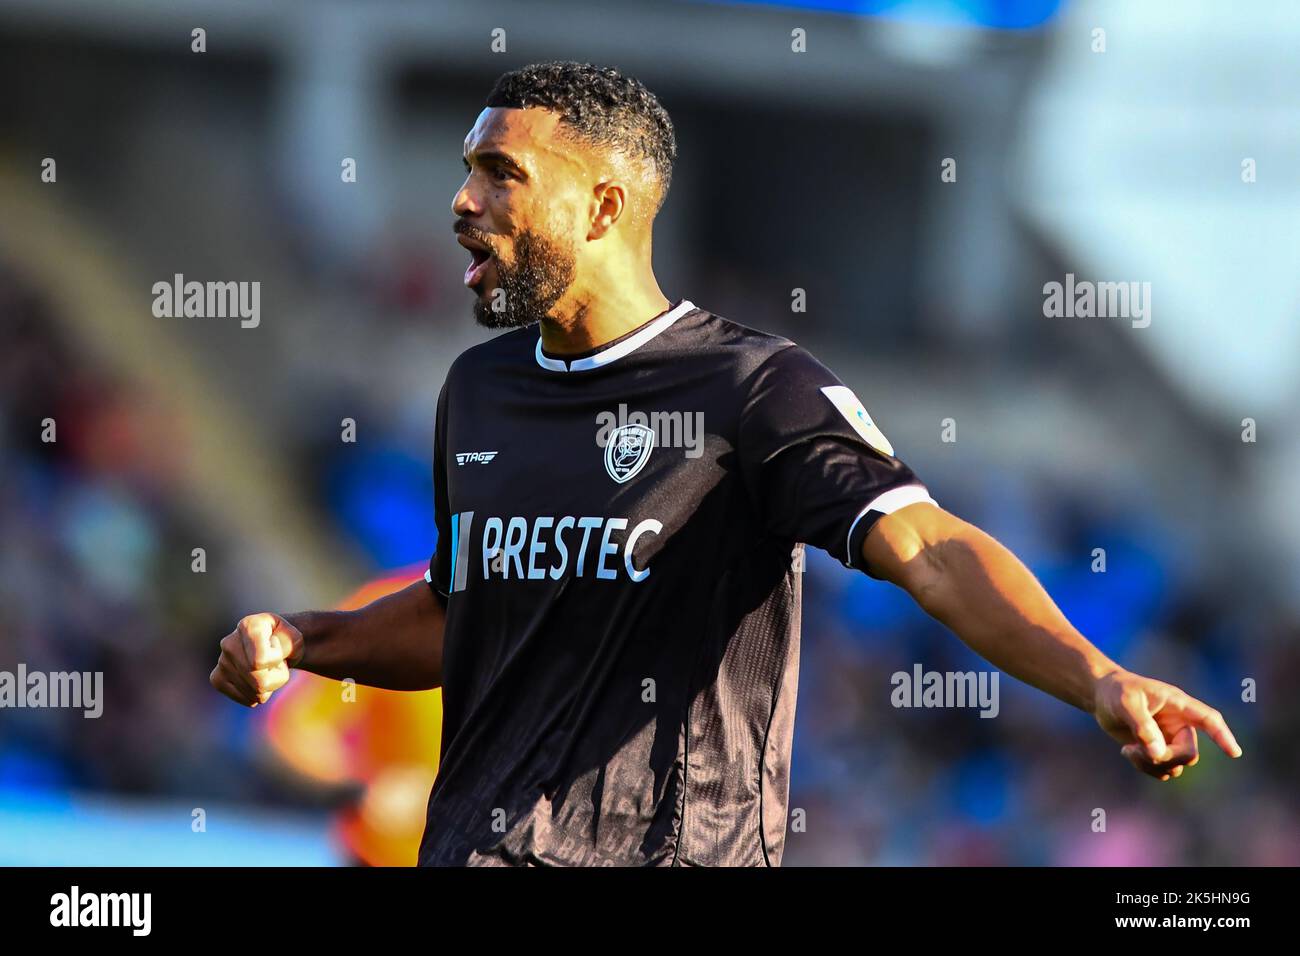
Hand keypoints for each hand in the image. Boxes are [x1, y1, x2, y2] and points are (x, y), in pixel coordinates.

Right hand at [209, 612, 303, 706]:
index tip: (277, 647)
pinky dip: (259, 694)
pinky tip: (257, 679)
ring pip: (255, 694)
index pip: (260, 661)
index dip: (277, 660)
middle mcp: (229, 643)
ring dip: (269, 686)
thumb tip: (260, 661)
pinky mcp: (217, 679)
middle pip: (258, 682)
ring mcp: (221, 662)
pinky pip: (247, 700)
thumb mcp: (295, 638)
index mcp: (249, 626)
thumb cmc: (286, 642)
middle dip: (277, 678)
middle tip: (276, 664)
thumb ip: (286, 645)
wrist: (274, 646)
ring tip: (267, 670)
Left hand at [1092, 669, 1242, 779]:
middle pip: (1189, 754)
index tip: (1234, 753)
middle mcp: (1179, 724)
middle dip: (1166, 758)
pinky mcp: (1158, 751)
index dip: (1222, 736)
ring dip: (1152, 765)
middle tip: (1138, 749)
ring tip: (1128, 750)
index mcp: (1178, 705)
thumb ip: (1142, 726)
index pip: (1209, 720)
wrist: (1102, 697)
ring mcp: (1170, 740)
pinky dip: (1146, 767)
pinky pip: (1162, 771)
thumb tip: (1158, 754)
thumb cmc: (1116, 692)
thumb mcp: (1126, 703)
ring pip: (1176, 767)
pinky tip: (1127, 752)